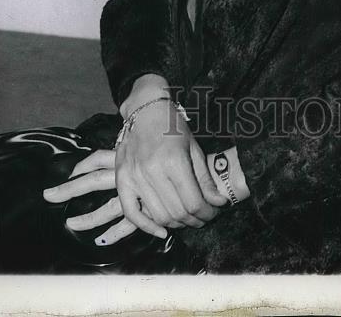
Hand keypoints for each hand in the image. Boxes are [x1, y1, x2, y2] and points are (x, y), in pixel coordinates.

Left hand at [43, 148, 167, 242]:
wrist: (203, 160)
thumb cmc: (176, 145)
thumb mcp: (146, 143)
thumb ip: (125, 152)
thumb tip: (105, 156)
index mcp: (126, 156)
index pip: (98, 161)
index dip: (83, 167)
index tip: (69, 172)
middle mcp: (129, 173)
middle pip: (94, 181)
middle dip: (70, 189)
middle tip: (47, 195)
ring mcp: (138, 191)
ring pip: (108, 207)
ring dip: (89, 217)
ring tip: (69, 223)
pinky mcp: (149, 207)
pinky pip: (129, 222)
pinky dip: (115, 232)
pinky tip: (102, 240)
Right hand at [116, 99, 225, 231]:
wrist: (145, 110)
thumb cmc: (172, 126)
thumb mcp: (194, 148)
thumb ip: (205, 179)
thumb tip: (218, 203)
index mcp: (174, 161)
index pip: (193, 202)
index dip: (207, 214)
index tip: (212, 213)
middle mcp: (152, 171)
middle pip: (177, 213)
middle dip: (194, 220)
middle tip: (202, 218)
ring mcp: (135, 177)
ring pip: (158, 216)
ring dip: (176, 224)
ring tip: (186, 219)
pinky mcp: (122, 180)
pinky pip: (131, 213)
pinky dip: (146, 227)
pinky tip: (161, 231)